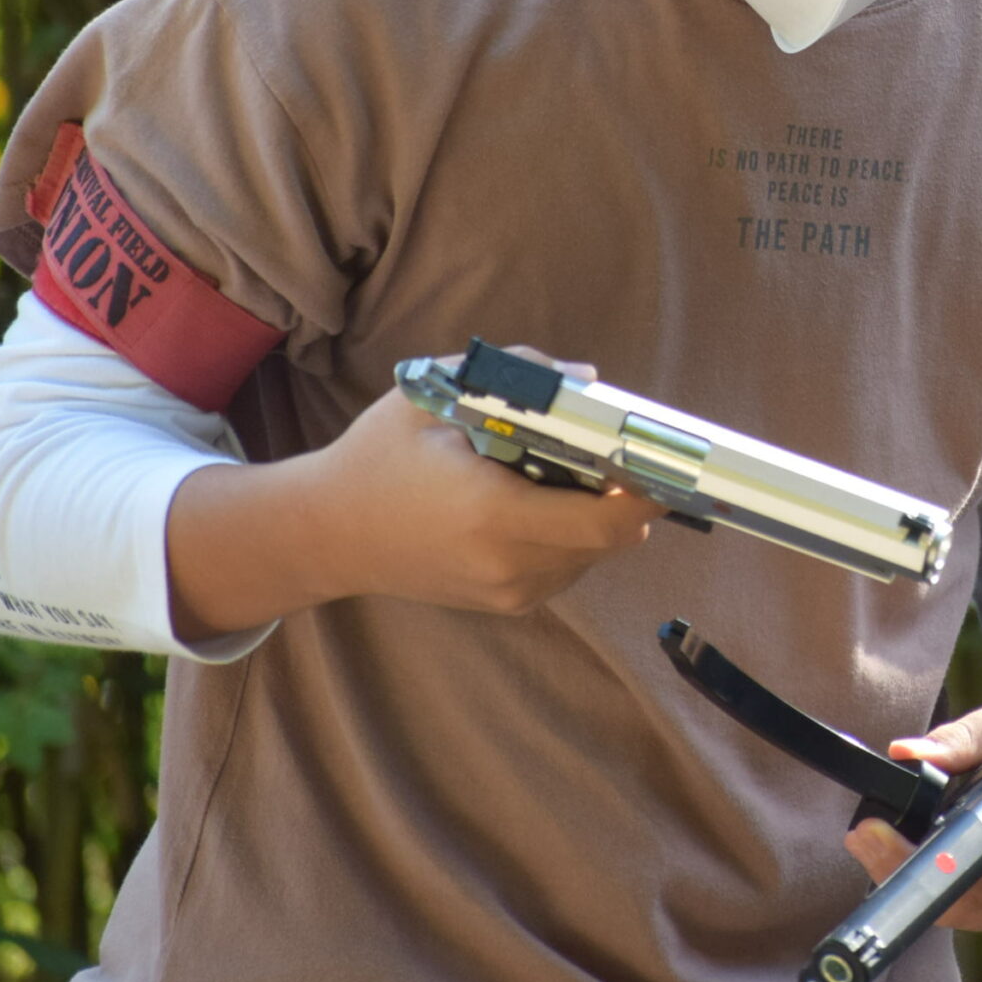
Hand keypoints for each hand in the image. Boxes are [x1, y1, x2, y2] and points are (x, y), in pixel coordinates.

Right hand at [167, 346, 660, 640]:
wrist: (326, 534)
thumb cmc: (378, 458)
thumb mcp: (435, 396)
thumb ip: (518, 378)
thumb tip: (589, 382)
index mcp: (494, 512)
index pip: (606, 520)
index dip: (644, 492)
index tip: (655, 458)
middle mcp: (507, 564)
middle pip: (610, 539)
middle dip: (623, 496)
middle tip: (614, 454)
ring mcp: (506, 592)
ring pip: (591, 555)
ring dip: (597, 517)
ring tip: (567, 474)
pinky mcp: (503, 604)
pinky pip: (565, 568)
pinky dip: (570, 536)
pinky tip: (540, 501)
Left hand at [841, 693, 981, 932]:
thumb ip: (968, 736)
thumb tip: (908, 753)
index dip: (966, 869)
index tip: (910, 844)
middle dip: (921, 876)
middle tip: (866, 837)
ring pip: (978, 914)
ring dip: (920, 886)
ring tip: (871, 843)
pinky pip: (980, 912)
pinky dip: (940, 890)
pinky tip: (902, 859)